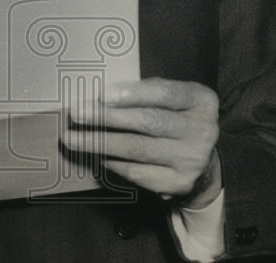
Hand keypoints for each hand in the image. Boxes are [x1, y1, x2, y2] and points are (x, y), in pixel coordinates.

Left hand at [61, 77, 221, 206]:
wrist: (203, 161)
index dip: (132, 93)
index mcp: (201, 100)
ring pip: (138, 150)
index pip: (165, 93)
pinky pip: (137, 173)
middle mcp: (202, 130)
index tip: (101, 94)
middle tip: (76, 114)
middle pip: (148, 122)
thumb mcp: (171, 98)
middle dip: (107, 117)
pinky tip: (96, 156)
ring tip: (72, 138)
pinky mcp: (179, 184)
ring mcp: (192, 160)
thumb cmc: (175, 118)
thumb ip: (145, 92)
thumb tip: (98, 95)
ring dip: (100, 143)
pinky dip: (112, 163)